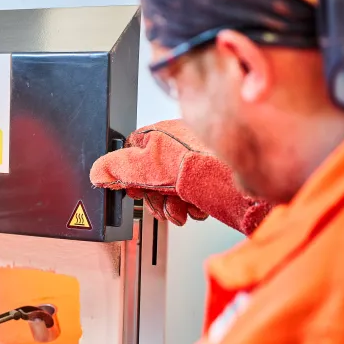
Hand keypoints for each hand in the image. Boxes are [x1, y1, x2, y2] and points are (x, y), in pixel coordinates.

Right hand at [90, 119, 271, 234]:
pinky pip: (191, 195)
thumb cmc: (207, 167)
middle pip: (150, 175)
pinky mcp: (213, 179)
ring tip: (181, 210)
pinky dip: (191, 207)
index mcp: (163, 133)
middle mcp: (182, 144)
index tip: (133, 190)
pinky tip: (196, 209)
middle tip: (160, 204)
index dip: (129, 175)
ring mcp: (199, 161)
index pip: (131, 152)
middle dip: (154, 197)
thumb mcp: (149, 166)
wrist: (247, 187)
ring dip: (171, 206)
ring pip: (170, 188)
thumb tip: (96, 171)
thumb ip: (116, 167)